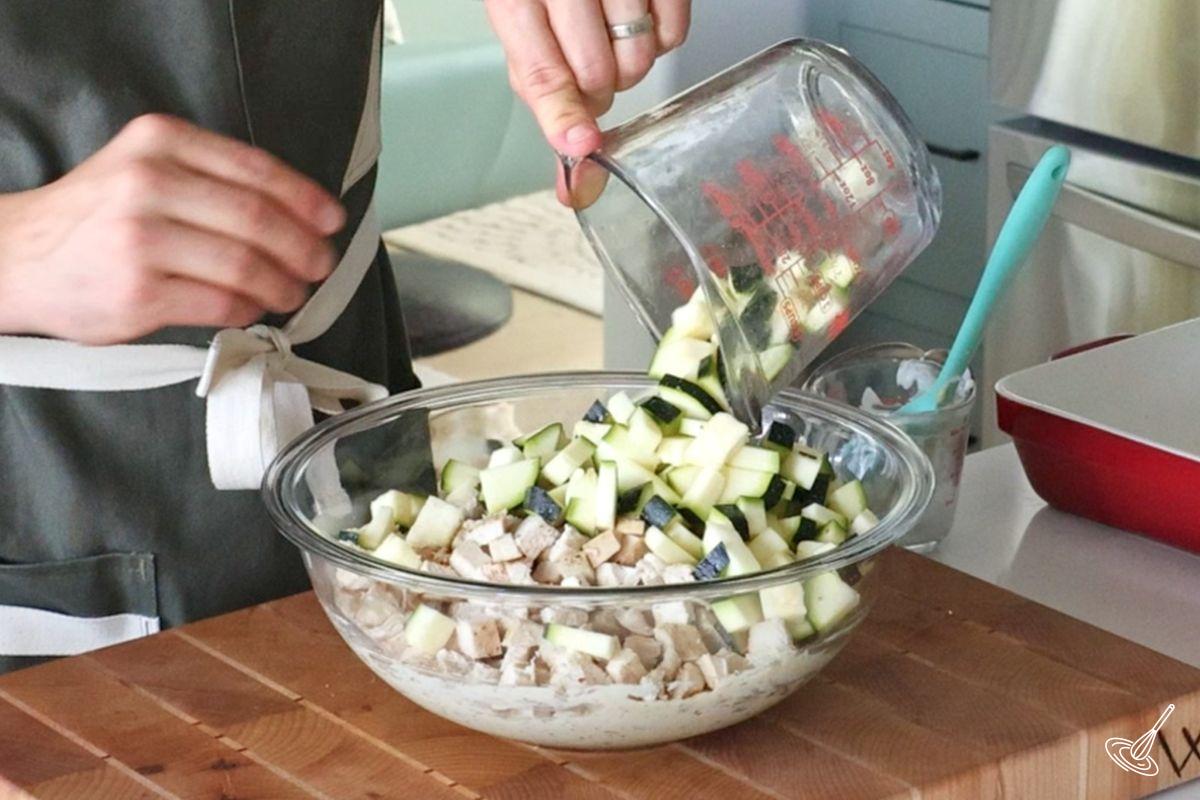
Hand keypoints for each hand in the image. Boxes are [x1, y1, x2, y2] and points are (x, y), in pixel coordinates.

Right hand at [0, 114, 345, 344]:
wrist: (18, 257)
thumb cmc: (95, 217)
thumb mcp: (144, 168)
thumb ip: (208, 178)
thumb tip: (297, 212)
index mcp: (161, 142)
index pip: (256, 169)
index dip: (305, 199)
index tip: (331, 220)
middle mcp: (151, 183)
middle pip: (259, 219)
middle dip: (304, 248)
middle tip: (320, 265)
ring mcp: (143, 239)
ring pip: (247, 265)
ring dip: (284, 285)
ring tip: (292, 292)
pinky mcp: (140, 292)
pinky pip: (223, 302)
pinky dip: (250, 308)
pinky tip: (254, 309)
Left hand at [484, 0, 690, 202]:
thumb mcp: (527, 24)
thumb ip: (545, 97)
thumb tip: (574, 187)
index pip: (541, 70)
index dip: (563, 114)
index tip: (583, 145)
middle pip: (597, 74)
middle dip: (598, 90)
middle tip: (590, 66)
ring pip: (638, 59)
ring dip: (631, 66)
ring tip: (614, 36)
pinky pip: (675, 35)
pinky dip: (663, 40)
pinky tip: (642, 19)